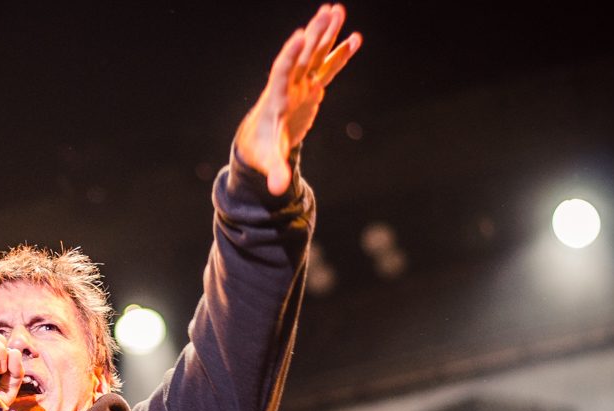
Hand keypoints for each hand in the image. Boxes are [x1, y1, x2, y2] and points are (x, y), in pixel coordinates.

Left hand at [236, 3, 361, 195]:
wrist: (258, 143)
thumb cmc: (260, 151)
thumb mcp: (268, 162)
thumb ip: (275, 172)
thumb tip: (277, 189)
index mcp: (276, 99)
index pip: (281, 72)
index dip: (290, 54)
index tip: (300, 34)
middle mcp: (288, 86)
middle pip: (301, 55)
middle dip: (315, 34)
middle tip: (329, 11)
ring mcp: (300, 84)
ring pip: (314, 54)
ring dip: (326, 33)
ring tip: (338, 10)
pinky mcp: (310, 88)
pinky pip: (327, 67)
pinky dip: (340, 54)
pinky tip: (356, 38)